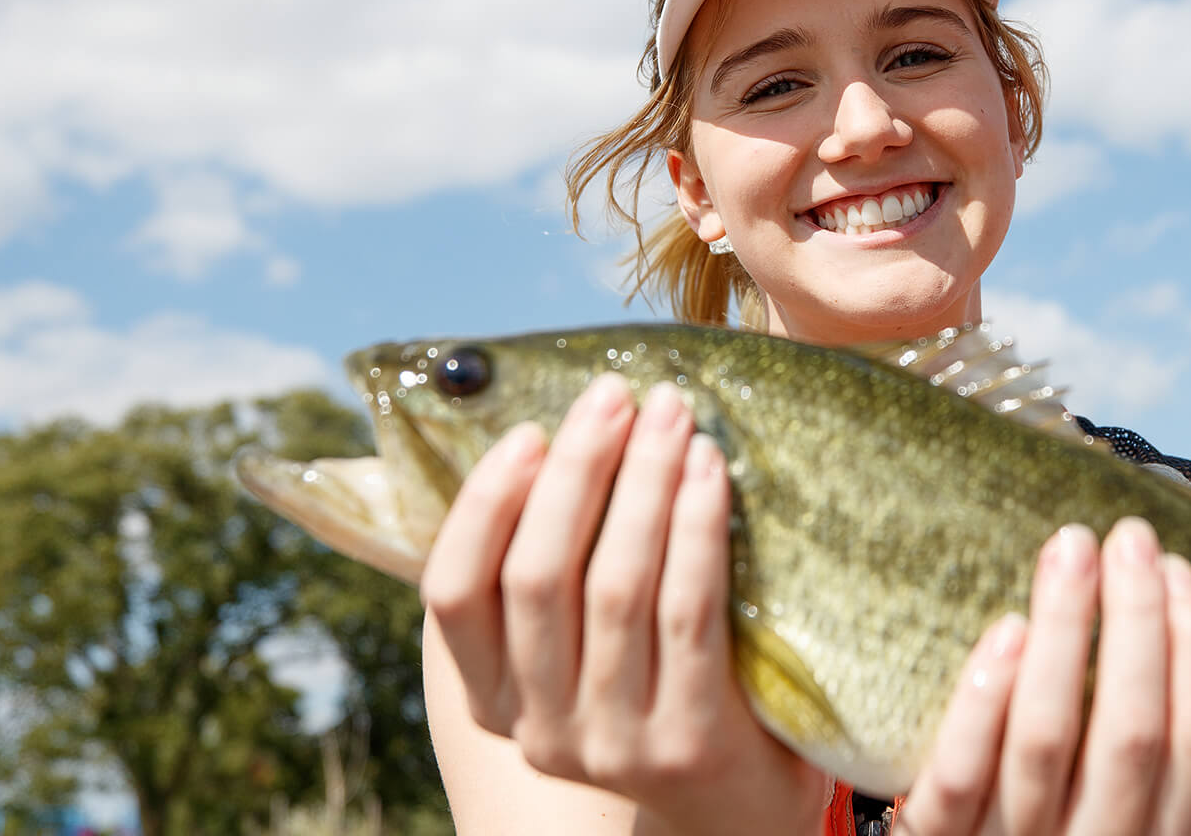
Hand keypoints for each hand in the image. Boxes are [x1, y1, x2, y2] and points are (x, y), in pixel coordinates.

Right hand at [419, 375, 828, 835]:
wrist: (737, 805)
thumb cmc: (657, 686)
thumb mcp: (580, 648)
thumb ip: (554, 570)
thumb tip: (557, 430)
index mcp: (492, 698)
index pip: (453, 594)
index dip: (485, 506)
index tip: (530, 432)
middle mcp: (538, 730)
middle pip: (537, 576)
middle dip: (578, 470)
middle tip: (616, 396)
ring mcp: (612, 743)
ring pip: (613, 587)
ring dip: (643, 483)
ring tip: (672, 415)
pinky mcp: (687, 744)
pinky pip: (687, 613)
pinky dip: (696, 529)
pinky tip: (711, 473)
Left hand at [896, 519, 1190, 835]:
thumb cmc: (1068, 812)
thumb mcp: (1131, 795)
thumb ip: (1158, 725)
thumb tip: (1178, 590)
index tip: (1182, 570)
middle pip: (1131, 732)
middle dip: (1137, 620)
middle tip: (1129, 536)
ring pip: (1045, 739)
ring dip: (1064, 630)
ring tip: (1069, 549)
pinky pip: (962, 775)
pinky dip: (984, 700)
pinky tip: (1007, 629)